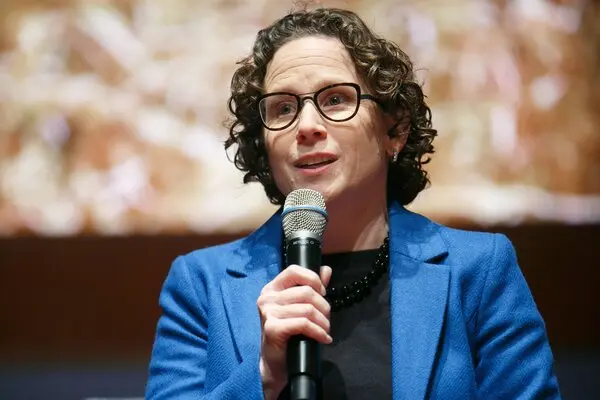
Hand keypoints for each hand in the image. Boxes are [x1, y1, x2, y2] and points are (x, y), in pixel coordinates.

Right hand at [257, 265, 332, 399]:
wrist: (275, 364)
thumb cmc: (288, 334)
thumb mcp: (300, 308)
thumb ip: (312, 288)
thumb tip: (326, 270)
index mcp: (272, 288)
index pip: (294, 271)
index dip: (313, 279)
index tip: (323, 293)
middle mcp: (267, 297)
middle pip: (306, 292)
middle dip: (324, 307)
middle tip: (326, 320)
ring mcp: (268, 312)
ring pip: (308, 309)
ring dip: (323, 322)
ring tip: (325, 330)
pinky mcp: (272, 328)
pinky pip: (303, 324)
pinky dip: (318, 332)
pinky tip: (323, 338)